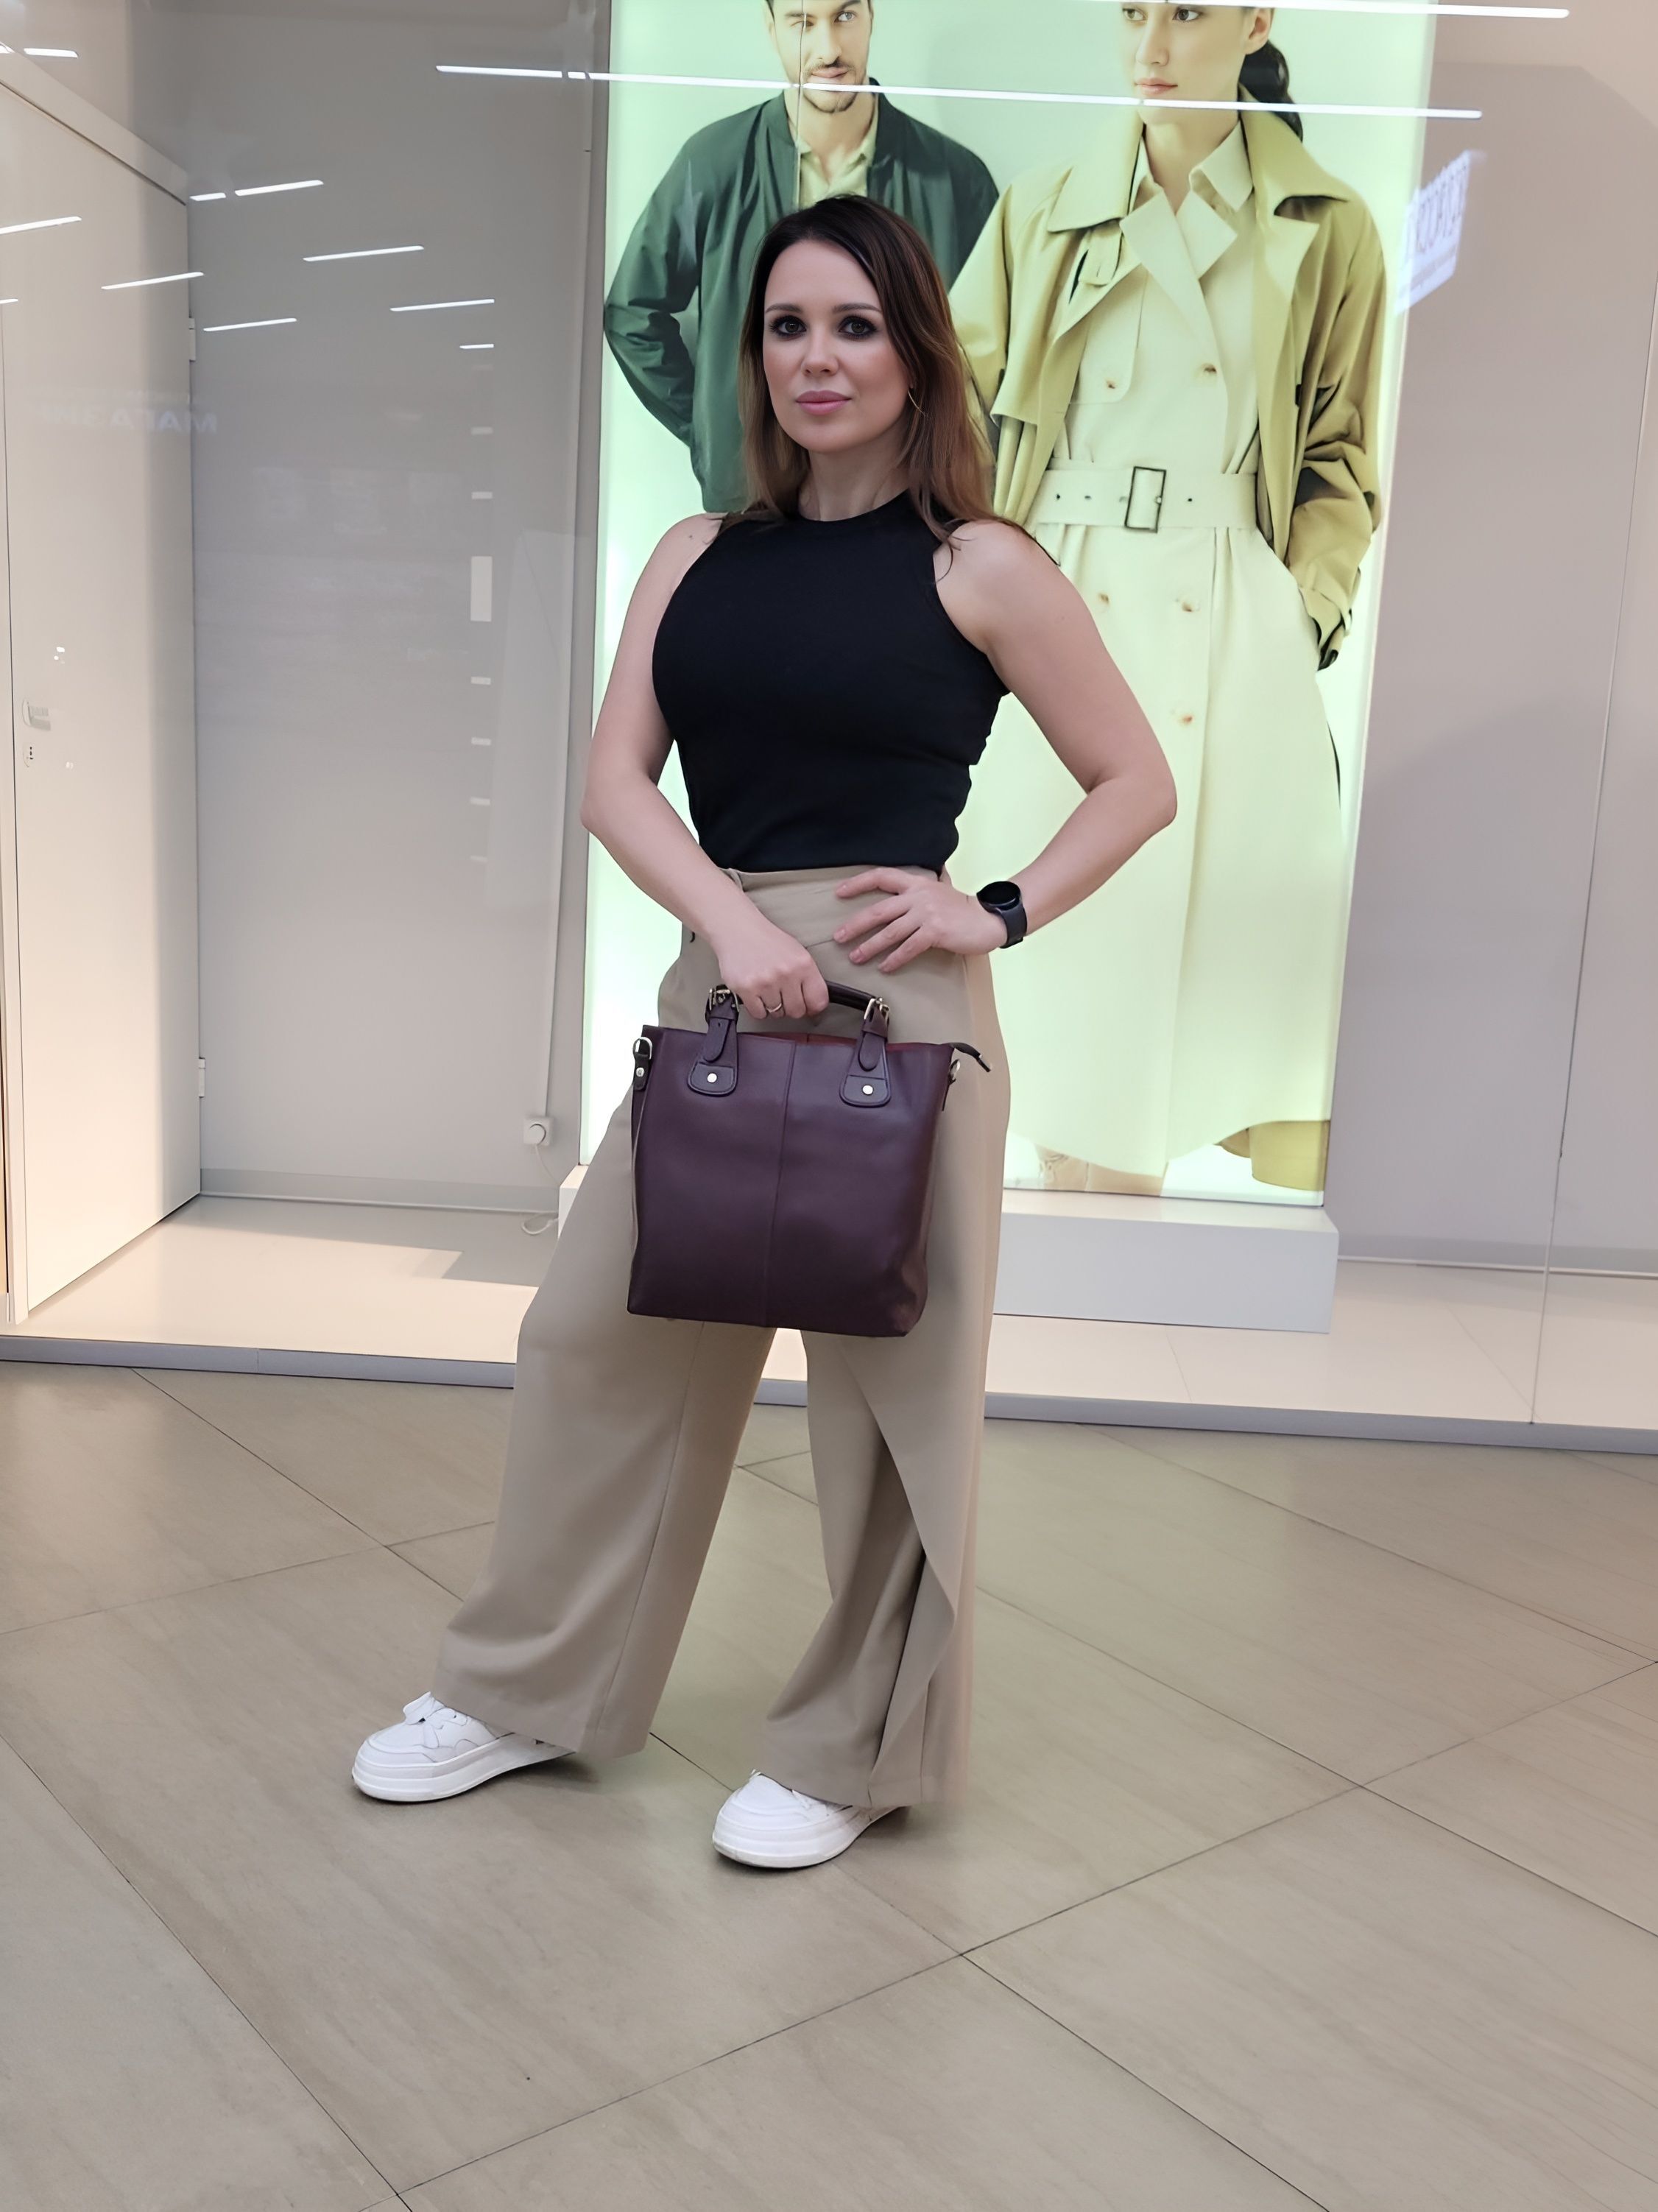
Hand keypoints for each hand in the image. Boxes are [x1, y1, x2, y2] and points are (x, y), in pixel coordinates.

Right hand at [708, 905, 829, 1021]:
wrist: (738, 929)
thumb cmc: (767, 941)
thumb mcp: (796, 952)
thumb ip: (808, 977)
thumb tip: (814, 1004)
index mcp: (803, 964)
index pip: (818, 1001)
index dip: (813, 1008)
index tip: (809, 1008)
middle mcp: (786, 973)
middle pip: (797, 1011)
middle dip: (791, 1007)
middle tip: (783, 995)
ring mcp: (766, 982)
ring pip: (777, 1013)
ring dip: (772, 1006)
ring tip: (767, 988)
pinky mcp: (746, 989)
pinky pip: (759, 1013)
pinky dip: (758, 1008)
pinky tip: (756, 993)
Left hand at [832, 869, 1007, 973]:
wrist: (987, 919)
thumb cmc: (962, 908)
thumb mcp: (939, 889)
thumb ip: (920, 888)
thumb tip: (904, 886)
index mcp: (916, 883)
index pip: (881, 877)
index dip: (858, 884)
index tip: (839, 893)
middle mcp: (918, 896)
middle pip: (878, 910)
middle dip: (855, 925)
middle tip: (838, 937)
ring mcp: (926, 913)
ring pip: (890, 932)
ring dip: (870, 946)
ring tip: (855, 957)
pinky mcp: (935, 932)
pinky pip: (908, 948)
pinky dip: (894, 959)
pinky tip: (884, 968)